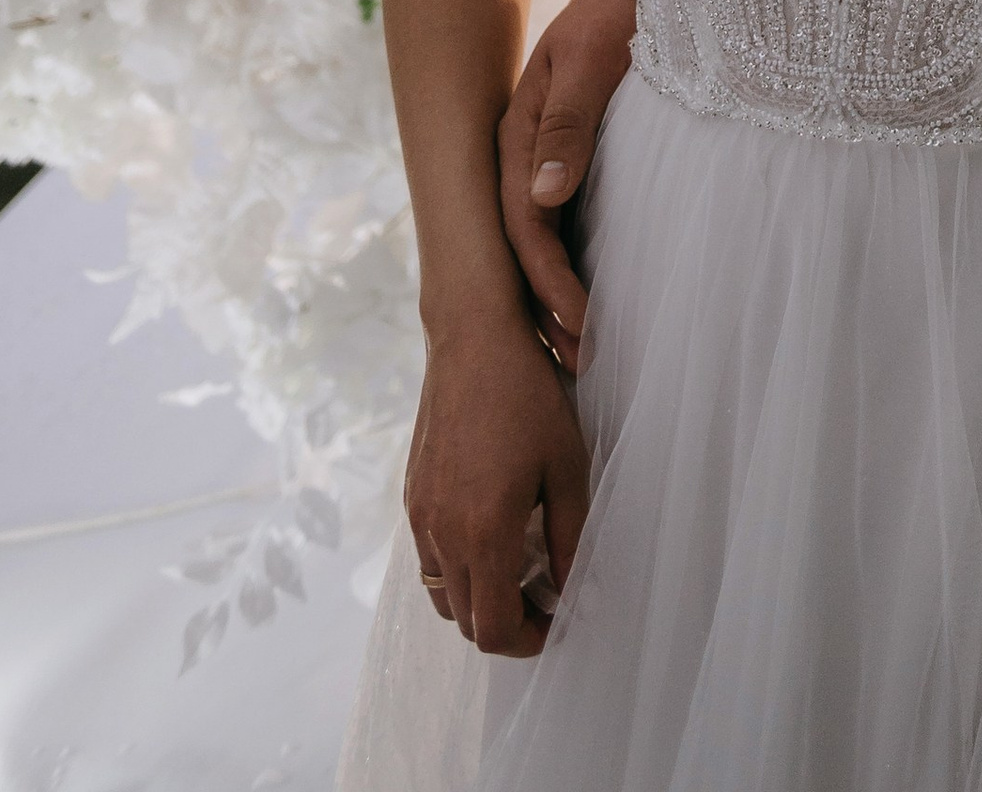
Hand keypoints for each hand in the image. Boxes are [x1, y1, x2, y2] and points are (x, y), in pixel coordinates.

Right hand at [404, 306, 589, 656]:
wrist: (472, 339)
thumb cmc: (528, 397)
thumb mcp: (566, 467)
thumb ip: (569, 538)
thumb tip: (570, 589)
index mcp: (482, 532)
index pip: (493, 629)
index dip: (527, 640)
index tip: (555, 622)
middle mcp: (440, 533)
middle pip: (464, 621)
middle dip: (506, 624)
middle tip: (545, 599)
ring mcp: (419, 516)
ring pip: (441, 595)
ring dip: (478, 599)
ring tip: (520, 570)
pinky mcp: (411, 497)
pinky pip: (428, 559)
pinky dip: (457, 569)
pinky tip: (491, 535)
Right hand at [497, 0, 634, 368]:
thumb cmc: (617, 17)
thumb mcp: (593, 60)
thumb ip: (567, 121)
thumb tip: (543, 193)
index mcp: (518, 135)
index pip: (525, 223)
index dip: (549, 278)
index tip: (580, 320)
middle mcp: (523, 157)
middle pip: (526, 247)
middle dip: (550, 309)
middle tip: (585, 363)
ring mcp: (544, 164)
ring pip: (543, 245)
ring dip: (560, 300)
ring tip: (588, 356)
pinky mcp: (571, 166)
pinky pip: (566, 228)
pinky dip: (576, 271)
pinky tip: (597, 305)